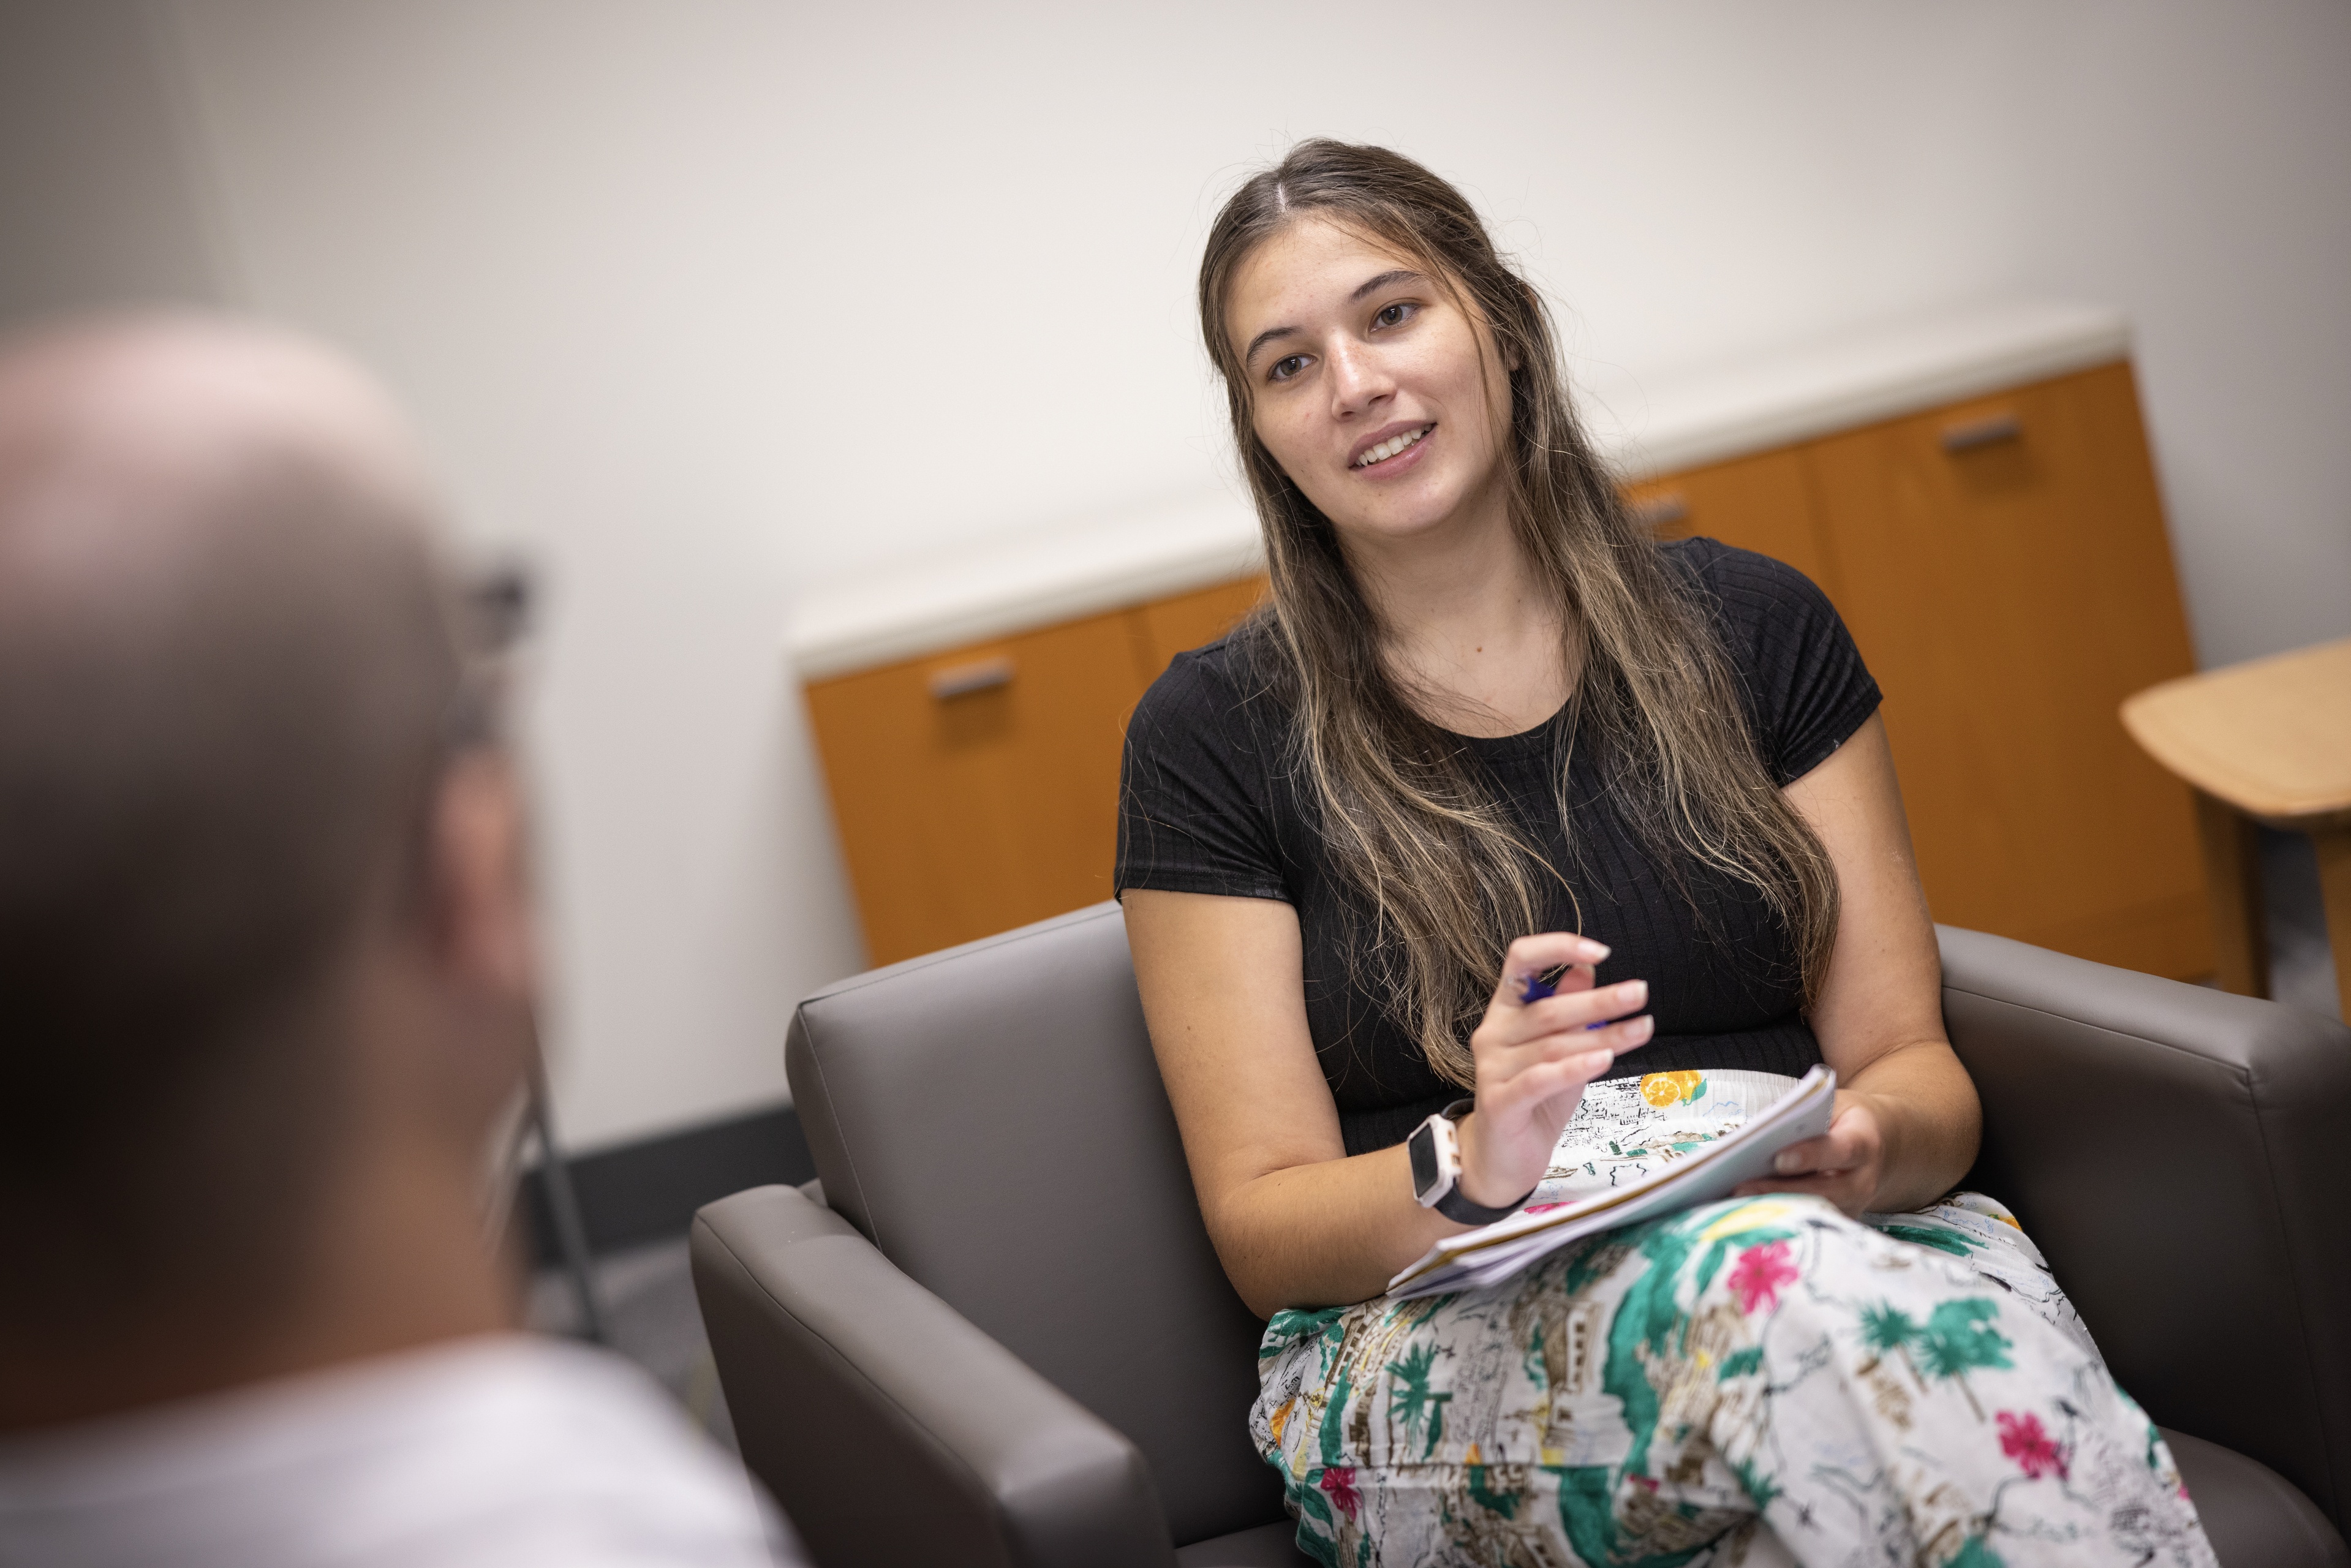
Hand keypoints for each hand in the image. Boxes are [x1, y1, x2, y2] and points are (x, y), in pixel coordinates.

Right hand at [1454, 933, 1653, 1209]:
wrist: (1503, 1158)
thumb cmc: (1536, 1099)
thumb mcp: (1560, 1049)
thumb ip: (1569, 1011)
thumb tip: (1587, 968)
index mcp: (1505, 1010)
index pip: (1520, 960)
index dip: (1557, 947)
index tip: (1601, 951)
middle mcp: (1493, 1033)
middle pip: (1547, 1008)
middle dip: (1599, 1000)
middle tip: (1640, 993)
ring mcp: (1492, 1068)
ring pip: (1552, 1045)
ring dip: (1603, 1037)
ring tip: (1641, 1029)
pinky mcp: (1499, 1102)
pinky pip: (1539, 1079)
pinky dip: (1573, 1068)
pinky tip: (1604, 1061)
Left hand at [1733, 1092, 1885, 1216]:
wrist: (1878, 1147)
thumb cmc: (1844, 1121)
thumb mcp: (1832, 1106)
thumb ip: (1801, 1116)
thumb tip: (1755, 1131)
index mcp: (1863, 1143)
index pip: (1840, 1150)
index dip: (1810, 1156)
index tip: (1778, 1160)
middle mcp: (1863, 1181)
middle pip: (1822, 1191)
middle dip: (1779, 1190)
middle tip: (1740, 1189)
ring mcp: (1854, 1207)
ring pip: (1813, 1212)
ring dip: (1773, 1209)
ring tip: (1735, 1204)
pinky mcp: (1840, 1221)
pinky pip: (1808, 1222)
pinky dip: (1778, 1217)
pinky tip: (1745, 1212)